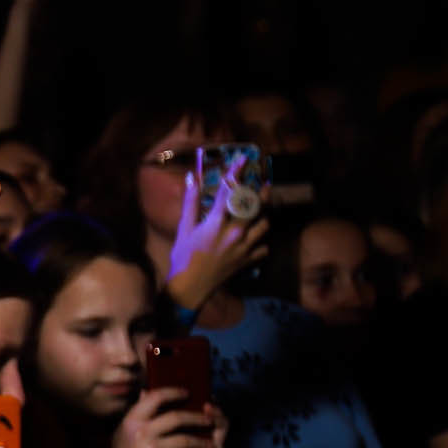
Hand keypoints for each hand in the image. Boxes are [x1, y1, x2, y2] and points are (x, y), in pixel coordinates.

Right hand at [107, 386, 207, 447]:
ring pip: (185, 440)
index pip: (155, 397)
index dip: (173, 392)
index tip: (187, 393)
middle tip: (209, 420)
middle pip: (176, 418)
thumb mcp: (124, 431)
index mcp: (132, 420)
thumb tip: (147, 391)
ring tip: (210, 443)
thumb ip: (137, 413)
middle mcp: (141, 432)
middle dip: (197, 418)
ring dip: (201, 442)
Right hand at [165, 179, 268, 309]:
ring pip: (263, 225)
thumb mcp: (183, 228)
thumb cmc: (183, 257)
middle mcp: (235, 232)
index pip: (229, 190)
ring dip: (262, 216)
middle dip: (261, 192)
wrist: (189, 287)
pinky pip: (262, 248)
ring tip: (261, 211)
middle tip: (265, 183)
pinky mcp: (247, 260)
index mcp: (217, 222)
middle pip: (255, 206)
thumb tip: (192, 178)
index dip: (236, 172)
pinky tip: (255, 240)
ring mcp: (244, 247)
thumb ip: (190, 203)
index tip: (243, 159)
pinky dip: (261, 243)